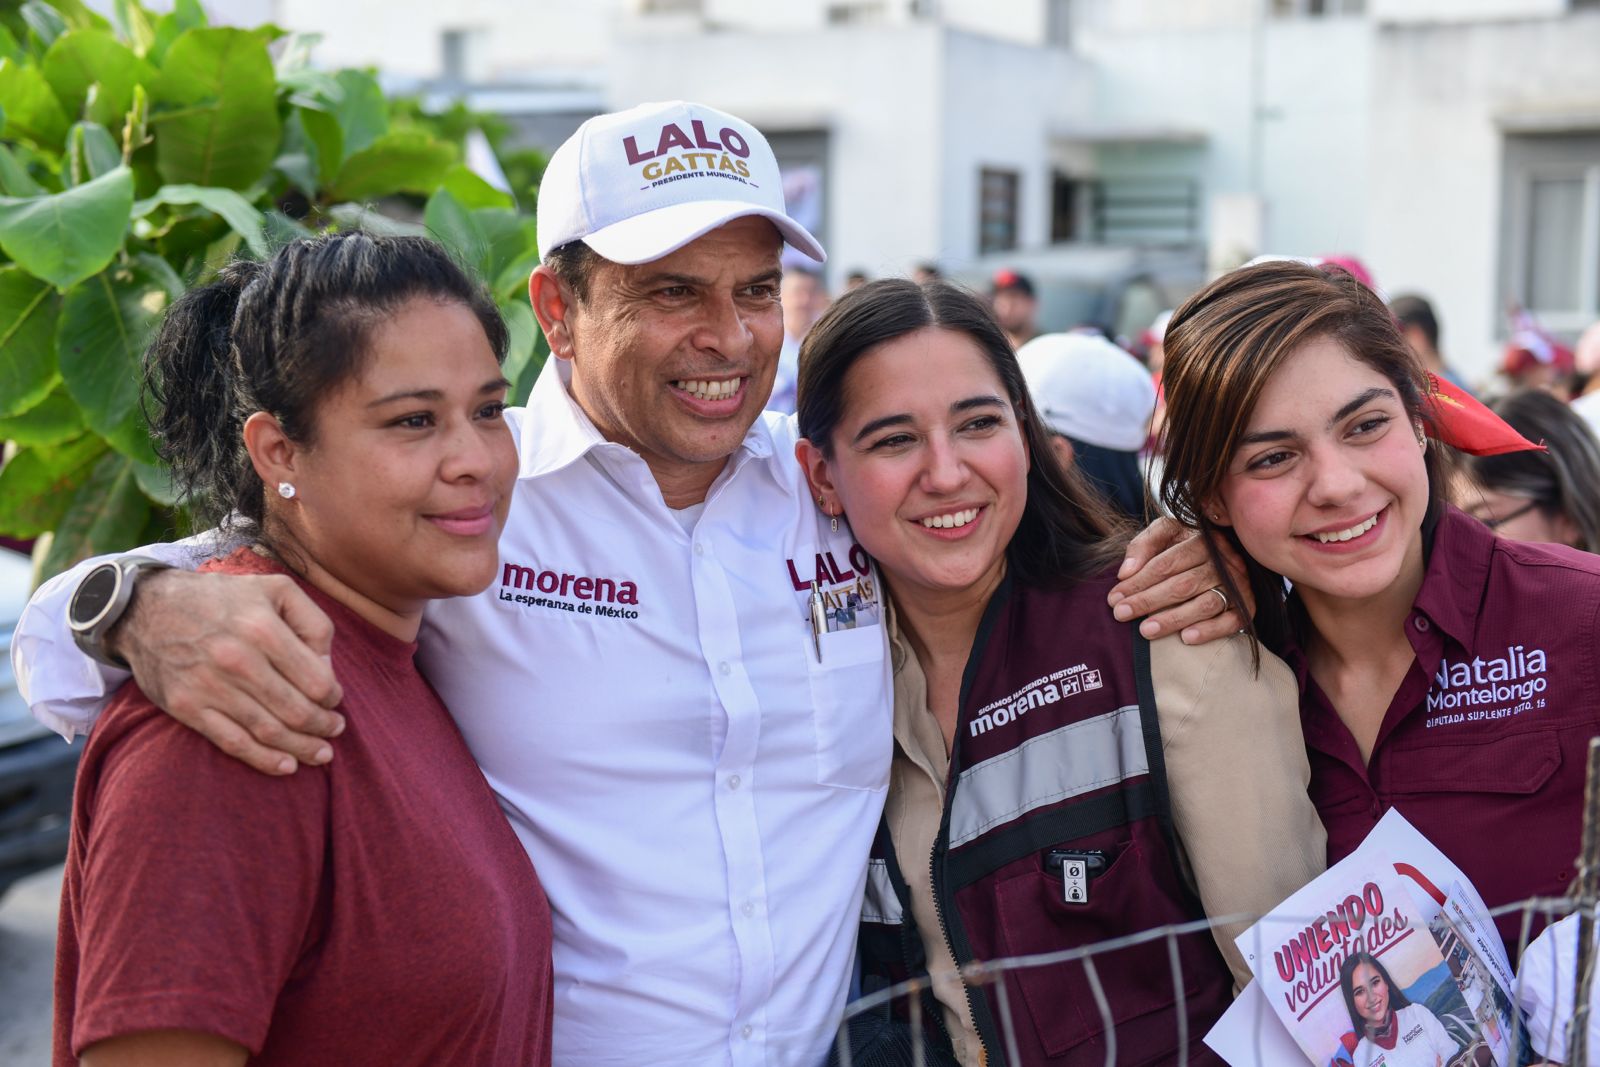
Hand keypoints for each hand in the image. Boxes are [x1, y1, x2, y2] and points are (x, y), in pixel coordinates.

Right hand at [109, 569, 344, 774]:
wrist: (146, 609)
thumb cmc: (221, 598)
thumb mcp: (274, 589)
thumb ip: (312, 622)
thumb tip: (328, 666)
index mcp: (263, 628)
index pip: (315, 680)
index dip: (332, 696)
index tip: (334, 699)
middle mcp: (237, 659)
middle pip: (296, 710)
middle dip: (323, 726)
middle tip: (335, 730)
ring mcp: (209, 687)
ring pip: (269, 731)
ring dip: (302, 748)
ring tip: (321, 754)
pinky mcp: (186, 707)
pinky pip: (233, 742)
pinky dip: (264, 760)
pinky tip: (287, 766)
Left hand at [1106, 516, 1253, 643]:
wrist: (1224, 557)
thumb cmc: (1185, 546)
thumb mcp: (1165, 535)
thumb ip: (1143, 545)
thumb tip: (1125, 572)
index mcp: (1202, 540)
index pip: (1166, 563)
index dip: (1138, 581)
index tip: (1114, 598)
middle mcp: (1224, 562)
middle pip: (1182, 584)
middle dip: (1148, 601)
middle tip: (1121, 614)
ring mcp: (1238, 585)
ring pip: (1205, 604)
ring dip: (1174, 618)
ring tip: (1146, 630)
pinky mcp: (1247, 606)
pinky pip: (1232, 620)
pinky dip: (1210, 630)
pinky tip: (1186, 638)